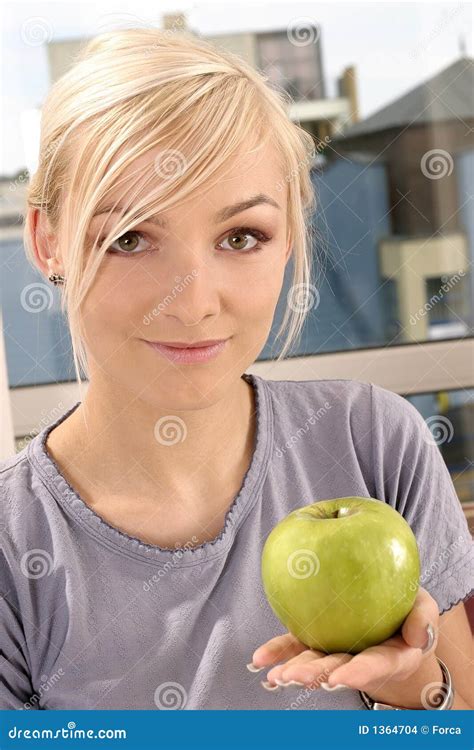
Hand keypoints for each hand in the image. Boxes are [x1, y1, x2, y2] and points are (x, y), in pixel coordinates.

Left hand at [249, 587, 439, 704]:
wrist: (394, 610)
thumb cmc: (410, 609)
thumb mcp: (425, 608)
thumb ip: (424, 619)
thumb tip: (418, 635)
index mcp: (390, 656)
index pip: (374, 665)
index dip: (358, 672)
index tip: (340, 677)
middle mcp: (359, 660)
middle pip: (337, 669)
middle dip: (315, 675)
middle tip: (294, 677)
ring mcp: (336, 651)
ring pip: (314, 662)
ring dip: (293, 669)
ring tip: (275, 675)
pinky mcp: (317, 639)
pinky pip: (296, 645)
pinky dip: (277, 652)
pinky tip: (258, 660)